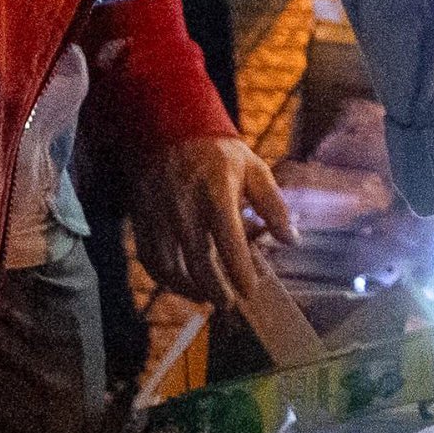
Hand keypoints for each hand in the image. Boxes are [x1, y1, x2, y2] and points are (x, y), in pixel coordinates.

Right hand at [118, 134, 289, 311]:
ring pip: (171, 266)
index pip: (229, 243)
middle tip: (229, 304)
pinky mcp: (142, 219)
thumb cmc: (217, 152)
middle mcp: (185, 208)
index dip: (240, 272)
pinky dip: (164, 278)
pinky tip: (180, 285)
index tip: (251, 290)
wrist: (168, 128)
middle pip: (199, 262)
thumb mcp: (254, 169)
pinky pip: (150, 259)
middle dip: (216, 290)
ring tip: (207, 298)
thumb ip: (273, 206)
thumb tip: (291, 240)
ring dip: (189, 289)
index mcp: (217, 194)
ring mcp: (159, 215)